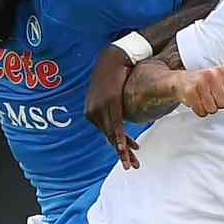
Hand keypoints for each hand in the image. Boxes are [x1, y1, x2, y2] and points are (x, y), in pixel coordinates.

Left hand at [86, 45, 140, 168]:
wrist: (112, 57)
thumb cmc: (112, 74)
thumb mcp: (109, 93)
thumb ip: (110, 106)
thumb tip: (118, 113)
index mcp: (91, 112)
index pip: (107, 133)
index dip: (119, 145)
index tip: (128, 154)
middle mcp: (93, 113)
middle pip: (109, 138)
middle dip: (122, 154)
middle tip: (131, 167)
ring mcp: (100, 109)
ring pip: (112, 135)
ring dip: (123, 150)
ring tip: (132, 162)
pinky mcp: (109, 104)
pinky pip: (116, 125)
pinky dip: (120, 138)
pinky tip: (124, 148)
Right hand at [178, 65, 223, 116]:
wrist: (181, 80)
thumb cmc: (204, 83)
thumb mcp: (221, 80)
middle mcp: (213, 74)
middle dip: (218, 105)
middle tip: (211, 98)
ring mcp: (200, 82)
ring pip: (212, 109)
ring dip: (208, 108)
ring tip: (203, 99)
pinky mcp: (190, 92)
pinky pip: (201, 110)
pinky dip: (199, 110)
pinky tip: (197, 101)